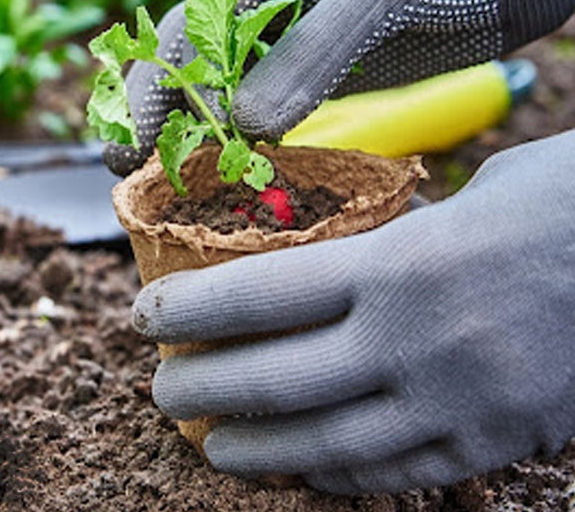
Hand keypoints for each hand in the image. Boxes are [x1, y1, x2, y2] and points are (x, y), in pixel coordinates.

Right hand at [104, 0, 574, 176]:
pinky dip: (247, 137)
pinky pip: (274, 104)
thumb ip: (314, 55)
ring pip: (228, 84)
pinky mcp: (328, 64)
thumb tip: (244, 129)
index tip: (133, 137)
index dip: (159, 82)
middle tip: (121, 163)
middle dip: (156, 105)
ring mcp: (299, 29)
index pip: (193, 22)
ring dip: (196, 127)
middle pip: (193, 53)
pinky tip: (233, 170)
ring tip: (162, 179)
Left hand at [131, 131, 574, 492]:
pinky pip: (400, 474)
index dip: (188, 309)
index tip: (143, 316)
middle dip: (202, 390)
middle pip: (275, 381)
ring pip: (328, 445)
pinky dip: (341, 478)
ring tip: (213, 448)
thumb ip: (392, 238)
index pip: (259, 295)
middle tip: (162, 391)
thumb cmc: (564, 203)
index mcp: (398, 264)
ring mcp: (457, 404)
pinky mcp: (498, 442)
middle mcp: (414, 342)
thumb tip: (336, 259)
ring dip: (258, 452)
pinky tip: (307, 473)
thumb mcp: (467, 198)